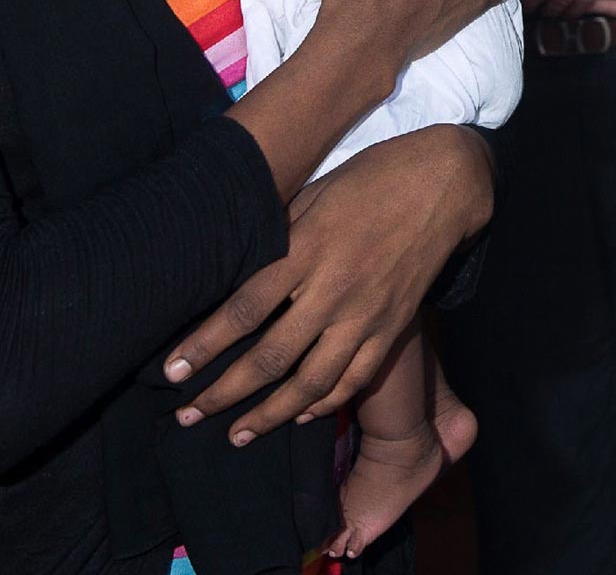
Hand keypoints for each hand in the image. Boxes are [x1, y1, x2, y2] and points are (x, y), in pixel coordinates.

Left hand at [161, 125, 493, 441]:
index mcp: (307, 249)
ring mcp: (367, 314)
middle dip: (224, 393)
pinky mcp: (393, 328)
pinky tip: (297, 417)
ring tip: (236, 436)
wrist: (443, 184)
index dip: (204, 346)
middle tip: (188, 416)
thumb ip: (278, 239)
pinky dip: (323, 404)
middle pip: (271, 356)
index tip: (172, 372)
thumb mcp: (313, 195)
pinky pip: (354, 379)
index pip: (244, 309)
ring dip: (268, 415)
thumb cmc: (369, 179)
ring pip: (312, 382)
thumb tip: (235, 272)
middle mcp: (334, 288)